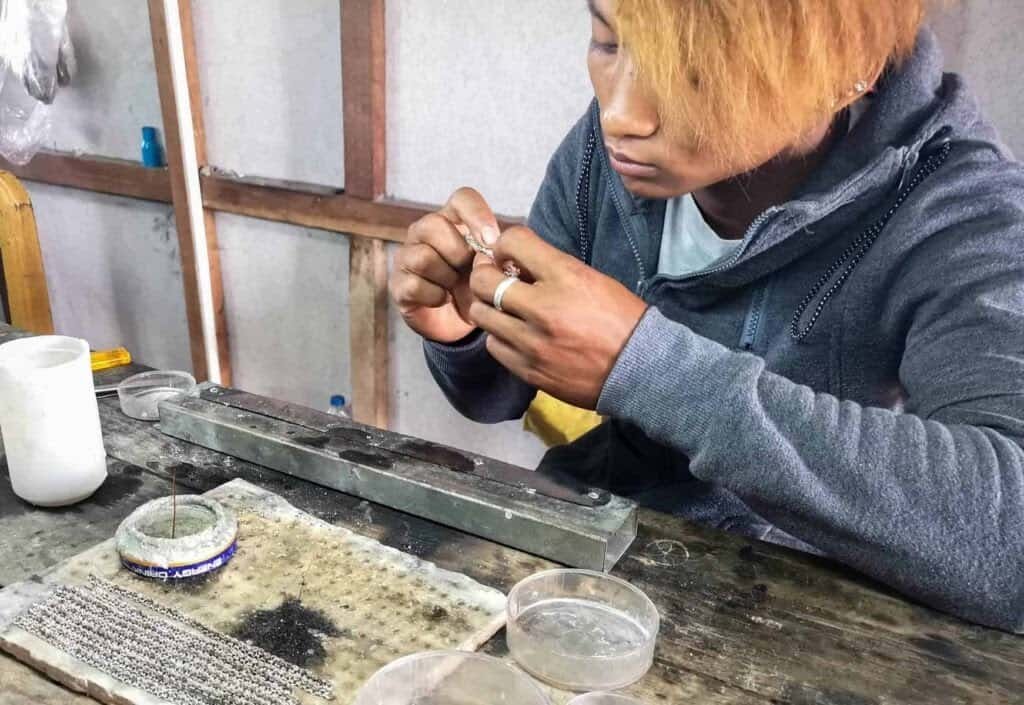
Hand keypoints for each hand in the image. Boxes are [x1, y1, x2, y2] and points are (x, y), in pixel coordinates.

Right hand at [389, 188, 500, 342]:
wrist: (459, 325)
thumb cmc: (476, 288)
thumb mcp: (493, 269)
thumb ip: (498, 254)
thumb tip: (494, 248)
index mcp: (453, 219)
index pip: (462, 198)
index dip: (477, 215)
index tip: (492, 241)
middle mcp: (424, 231)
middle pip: (433, 224)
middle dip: (458, 253)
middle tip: (469, 272)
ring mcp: (407, 256)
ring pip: (423, 257)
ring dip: (446, 278)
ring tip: (454, 288)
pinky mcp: (398, 284)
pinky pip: (415, 285)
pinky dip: (436, 297)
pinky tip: (443, 300)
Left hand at [468, 227, 647, 408]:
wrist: (639, 369)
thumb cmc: (620, 319)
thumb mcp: (592, 278)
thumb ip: (551, 267)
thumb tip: (515, 260)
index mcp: (566, 277)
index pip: (513, 242)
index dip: (504, 244)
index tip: (507, 253)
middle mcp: (544, 308)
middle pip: (484, 281)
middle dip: (484, 274)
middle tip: (493, 277)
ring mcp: (533, 342)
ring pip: (482, 315)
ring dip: (488, 307)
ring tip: (502, 308)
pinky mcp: (529, 369)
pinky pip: (494, 346)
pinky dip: (499, 337)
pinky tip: (513, 334)